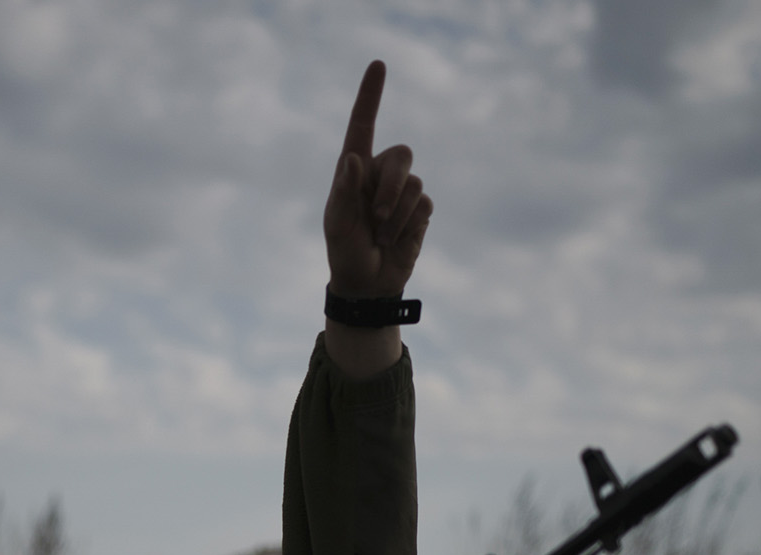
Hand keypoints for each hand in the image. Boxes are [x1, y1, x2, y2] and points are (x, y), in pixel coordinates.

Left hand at [323, 60, 431, 301]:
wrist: (367, 283)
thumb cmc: (344, 249)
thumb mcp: (337, 223)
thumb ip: (344, 191)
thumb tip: (353, 158)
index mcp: (354, 168)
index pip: (363, 125)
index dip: (370, 95)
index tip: (378, 64)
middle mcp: (380, 173)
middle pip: (401, 156)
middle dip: (390, 187)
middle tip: (376, 216)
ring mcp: (402, 191)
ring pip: (414, 184)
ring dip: (395, 215)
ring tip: (381, 235)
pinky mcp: (420, 210)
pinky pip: (423, 205)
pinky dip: (408, 226)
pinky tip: (396, 240)